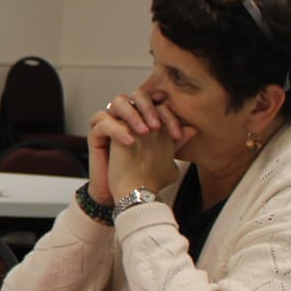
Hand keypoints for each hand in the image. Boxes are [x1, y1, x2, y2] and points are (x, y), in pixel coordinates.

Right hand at [91, 88, 187, 203]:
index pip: (157, 104)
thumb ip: (176, 142)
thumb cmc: (145, 176)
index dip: (169, 115)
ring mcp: (111, 124)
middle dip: (149, 107)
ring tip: (143, 132)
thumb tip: (193, 128)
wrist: (127, 195)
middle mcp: (127, 118)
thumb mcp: (165, 159)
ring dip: (132, 114)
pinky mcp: (97, 135)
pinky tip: (130, 142)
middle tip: (157, 127)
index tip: (177, 135)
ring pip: (117, 102)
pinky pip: (103, 122)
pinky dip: (117, 129)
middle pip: (136, 95)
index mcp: (144, 120)